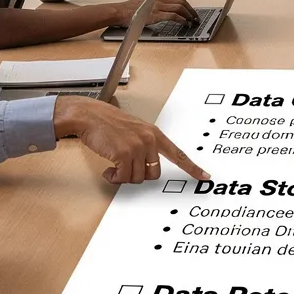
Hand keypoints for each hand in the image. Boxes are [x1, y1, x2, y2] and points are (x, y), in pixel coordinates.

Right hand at [54, 96, 209, 184]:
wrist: (88, 115)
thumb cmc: (106, 122)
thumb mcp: (133, 130)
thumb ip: (144, 145)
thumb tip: (147, 166)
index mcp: (154, 133)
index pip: (178, 154)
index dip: (192, 167)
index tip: (205, 176)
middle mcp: (149, 140)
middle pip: (154, 174)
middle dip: (139, 175)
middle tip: (125, 167)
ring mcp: (137, 147)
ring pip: (137, 178)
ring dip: (123, 176)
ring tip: (114, 166)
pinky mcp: (123, 154)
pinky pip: (123, 178)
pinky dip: (114, 178)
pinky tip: (108, 170)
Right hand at [111, 0, 198, 28]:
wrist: (120, 11)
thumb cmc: (131, 10)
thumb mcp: (146, 2)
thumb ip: (156, 4)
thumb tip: (167, 12)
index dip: (187, 6)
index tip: (192, 12)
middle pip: (182, 2)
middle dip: (191, 10)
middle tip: (196, 18)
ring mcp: (158, 5)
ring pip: (180, 8)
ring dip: (189, 15)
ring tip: (192, 22)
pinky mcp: (156, 14)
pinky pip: (174, 16)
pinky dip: (182, 20)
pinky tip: (185, 24)